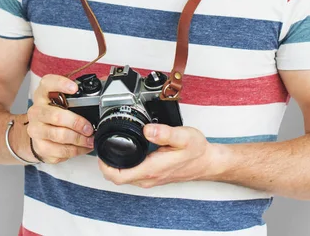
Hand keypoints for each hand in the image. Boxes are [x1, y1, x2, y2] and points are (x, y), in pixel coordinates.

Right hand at [26, 74, 94, 163]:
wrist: (38, 135)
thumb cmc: (54, 114)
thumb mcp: (61, 100)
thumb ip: (77, 94)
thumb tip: (104, 83)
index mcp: (42, 95)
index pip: (47, 84)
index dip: (61, 84)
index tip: (75, 88)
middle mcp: (36, 112)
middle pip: (57, 116)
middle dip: (77, 122)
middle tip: (89, 127)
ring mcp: (36, 130)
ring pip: (60, 136)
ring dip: (79, 139)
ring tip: (90, 139)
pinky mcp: (40, 147)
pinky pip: (61, 150)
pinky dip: (76, 150)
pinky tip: (83, 147)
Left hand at [98, 124, 214, 187]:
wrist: (207, 162)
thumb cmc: (197, 151)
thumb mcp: (184, 137)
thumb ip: (165, 133)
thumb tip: (148, 129)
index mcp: (152, 169)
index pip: (118, 176)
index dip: (104, 165)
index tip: (102, 151)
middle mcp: (148, 178)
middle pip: (117, 178)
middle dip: (106, 164)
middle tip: (104, 146)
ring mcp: (150, 179)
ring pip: (124, 177)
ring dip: (115, 166)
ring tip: (113, 147)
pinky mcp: (153, 176)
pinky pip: (132, 174)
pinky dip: (125, 166)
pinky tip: (127, 152)